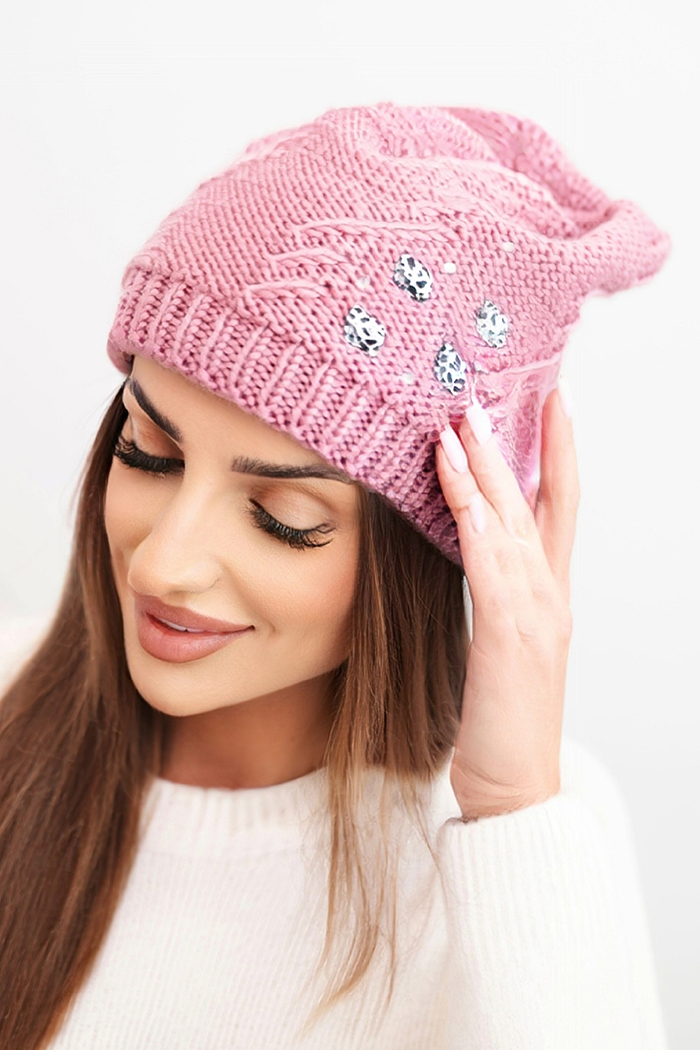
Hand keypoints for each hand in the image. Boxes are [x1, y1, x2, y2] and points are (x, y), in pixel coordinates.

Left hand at [436, 384, 578, 820]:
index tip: (551, 403)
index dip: (557, 453)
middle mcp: (548, 597)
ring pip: (512, 523)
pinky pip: (489, 567)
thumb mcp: (500, 649)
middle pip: (538, 502)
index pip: (557, 509)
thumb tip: (470, 552)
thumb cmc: (502, 724)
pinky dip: (476, 521)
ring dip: (485, 469)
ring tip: (460, 420)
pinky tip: (459, 487)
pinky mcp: (508, 640)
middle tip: (495, 390)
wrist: (516, 792)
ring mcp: (535, 616)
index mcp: (547, 597)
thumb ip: (495, 598)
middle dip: (519, 442)